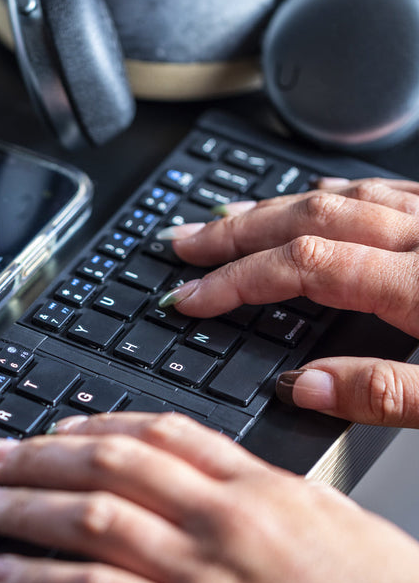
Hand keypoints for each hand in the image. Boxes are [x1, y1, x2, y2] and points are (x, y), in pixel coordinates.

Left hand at [0, 412, 418, 582]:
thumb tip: (205, 494)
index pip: (160, 431)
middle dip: (40, 456)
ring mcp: (202, 572)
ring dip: (22, 509)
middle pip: (110, 461)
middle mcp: (224, 518)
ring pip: (89, 516)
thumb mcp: (329, 529)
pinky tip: (1, 575)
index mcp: (260, 487)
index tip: (59, 428)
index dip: (96, 423)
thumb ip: (260, 504)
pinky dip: (36, 581)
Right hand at [156, 178, 418, 425]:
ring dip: (276, 208)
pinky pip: (385, 188)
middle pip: (308, 220)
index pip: (302, 267)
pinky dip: (336, 193)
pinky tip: (316, 196)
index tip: (191, 297)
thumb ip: (381, 393)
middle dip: (235, 234)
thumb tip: (302, 388)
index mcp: (418, 284)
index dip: (235, 280)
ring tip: (228, 217)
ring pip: (341, 197)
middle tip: (186, 243)